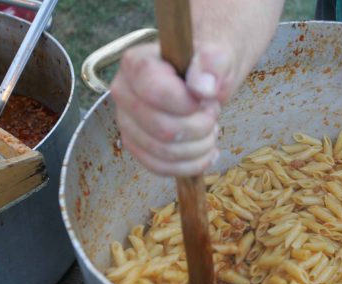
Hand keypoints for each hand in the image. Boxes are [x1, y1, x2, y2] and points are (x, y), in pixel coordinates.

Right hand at [111, 43, 234, 176]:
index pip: (155, 91)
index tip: (205, 98)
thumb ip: (212, 64)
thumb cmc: (205, 67)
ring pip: (164, 153)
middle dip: (200, 127)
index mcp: (137, 64)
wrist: (202, 80)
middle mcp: (124, 94)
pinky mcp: (136, 146)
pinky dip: (191, 165)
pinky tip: (206, 151)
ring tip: (210, 129)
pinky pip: (161, 168)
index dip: (186, 103)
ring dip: (200, 147)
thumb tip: (203, 87)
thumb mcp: (217, 57)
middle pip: (163, 129)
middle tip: (212, 113)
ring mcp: (127, 123)